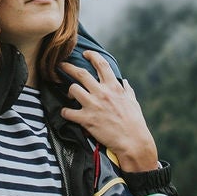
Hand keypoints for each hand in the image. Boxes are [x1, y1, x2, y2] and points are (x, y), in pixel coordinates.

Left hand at [59, 51, 157, 166]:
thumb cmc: (135, 122)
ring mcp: (93, 105)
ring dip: (69, 91)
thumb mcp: (133, 102)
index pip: (101, 64)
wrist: (133, 141)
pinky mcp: (87, 119)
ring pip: (73, 89)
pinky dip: (65, 112)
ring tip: (69, 95)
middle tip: (61, 65)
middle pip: (81, 73)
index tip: (86, 53)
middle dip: (68, 67)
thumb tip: (124, 82)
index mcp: (114, 87)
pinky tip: (66, 113)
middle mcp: (102, 93)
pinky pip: (68, 112)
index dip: (92, 55)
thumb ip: (127, 90)